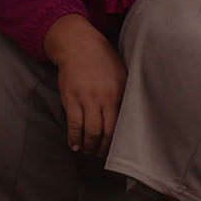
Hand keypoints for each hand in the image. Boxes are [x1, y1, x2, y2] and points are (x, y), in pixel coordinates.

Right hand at [42, 17, 123, 152]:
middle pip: (104, 132)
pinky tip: (74, 145)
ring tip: (88, 151)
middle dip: (102, 148)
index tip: (116, 150)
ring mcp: (85, 99)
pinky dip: (74, 138)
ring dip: (89, 146)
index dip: (117, 141)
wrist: (78, 45)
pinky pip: (73, 124)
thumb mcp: (122, 74)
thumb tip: (130, 115)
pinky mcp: (70, 99)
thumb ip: (125, 94)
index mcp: (117, 93)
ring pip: (89, 131)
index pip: (119, 124)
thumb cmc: (102, 59)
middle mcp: (102, 98)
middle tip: (101, 155)